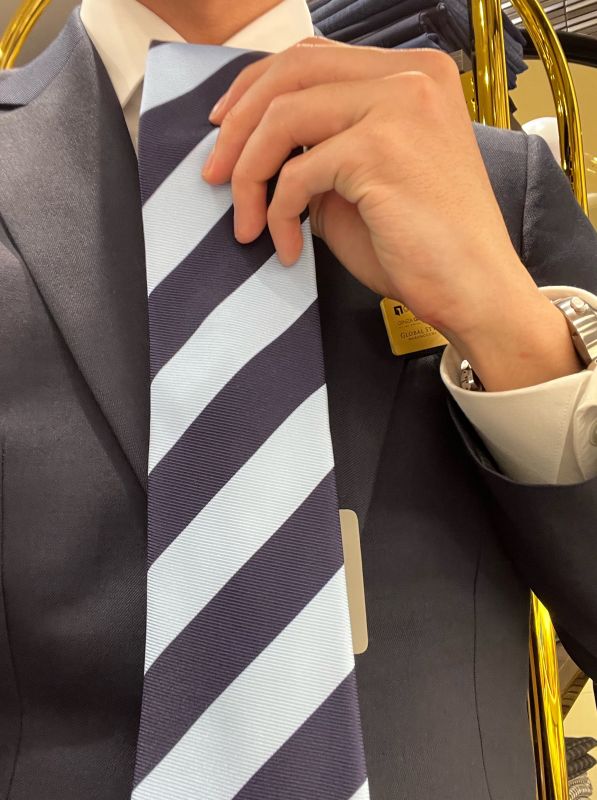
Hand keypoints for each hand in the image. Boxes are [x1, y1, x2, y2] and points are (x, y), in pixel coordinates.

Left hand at [203, 39, 581, 389]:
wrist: (473, 289)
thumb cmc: (423, 244)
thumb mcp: (363, 180)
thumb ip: (321, 146)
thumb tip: (258, 145)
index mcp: (412, 74)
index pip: (313, 57)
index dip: (255, 88)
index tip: (224, 129)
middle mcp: (410, 76)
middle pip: (290, 72)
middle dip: (237, 126)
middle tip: (213, 175)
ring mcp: (398, 106)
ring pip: (283, 117)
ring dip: (248, 176)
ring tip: (246, 223)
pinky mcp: (380, 149)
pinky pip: (297, 173)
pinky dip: (279, 213)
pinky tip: (288, 246)